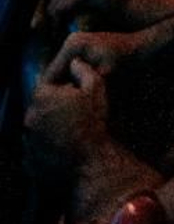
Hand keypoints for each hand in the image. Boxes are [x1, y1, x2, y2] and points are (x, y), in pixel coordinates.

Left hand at [24, 44, 110, 169]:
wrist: (90, 160)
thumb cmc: (93, 122)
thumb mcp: (95, 87)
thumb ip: (83, 69)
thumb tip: (74, 63)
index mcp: (42, 97)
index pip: (47, 85)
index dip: (63, 89)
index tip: (76, 96)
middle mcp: (30, 117)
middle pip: (41, 106)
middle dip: (55, 107)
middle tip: (75, 114)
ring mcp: (29, 140)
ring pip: (39, 126)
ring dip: (51, 125)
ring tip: (71, 131)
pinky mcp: (31, 158)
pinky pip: (38, 146)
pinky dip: (48, 144)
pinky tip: (65, 145)